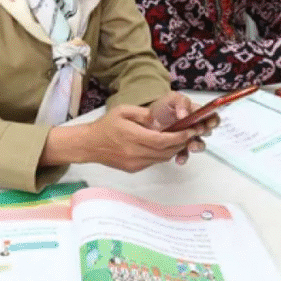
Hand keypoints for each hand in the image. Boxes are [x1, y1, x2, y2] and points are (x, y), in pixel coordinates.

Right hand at [83, 104, 207, 171]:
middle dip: (181, 143)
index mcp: (132, 136)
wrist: (89, 145)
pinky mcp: (134, 168)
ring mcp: (135, 163)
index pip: (162, 140)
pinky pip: (154, 161)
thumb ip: (143, 114)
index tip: (190, 130)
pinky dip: (163, 154)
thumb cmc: (105, 126)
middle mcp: (135, 153)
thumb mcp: (123, 111)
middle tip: (191, 134)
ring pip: (162, 158)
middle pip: (165, 151)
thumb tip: (160, 118)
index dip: (179, 137)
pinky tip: (165, 145)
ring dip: (174, 149)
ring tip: (182, 139)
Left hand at [148, 91, 218, 163]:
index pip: (211, 117)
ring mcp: (188, 138)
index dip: (213, 120)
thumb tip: (186, 114)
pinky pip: (185, 155)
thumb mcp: (171, 99)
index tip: (208, 123)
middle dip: (204, 133)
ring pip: (199, 145)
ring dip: (196, 146)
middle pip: (208, 131)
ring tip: (190, 146)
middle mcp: (195, 127)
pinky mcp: (180, 148)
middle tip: (197, 131)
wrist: (147, 121)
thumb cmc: (162, 108)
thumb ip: (181, 102)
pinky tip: (178, 158)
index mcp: (196, 114)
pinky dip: (183, 157)